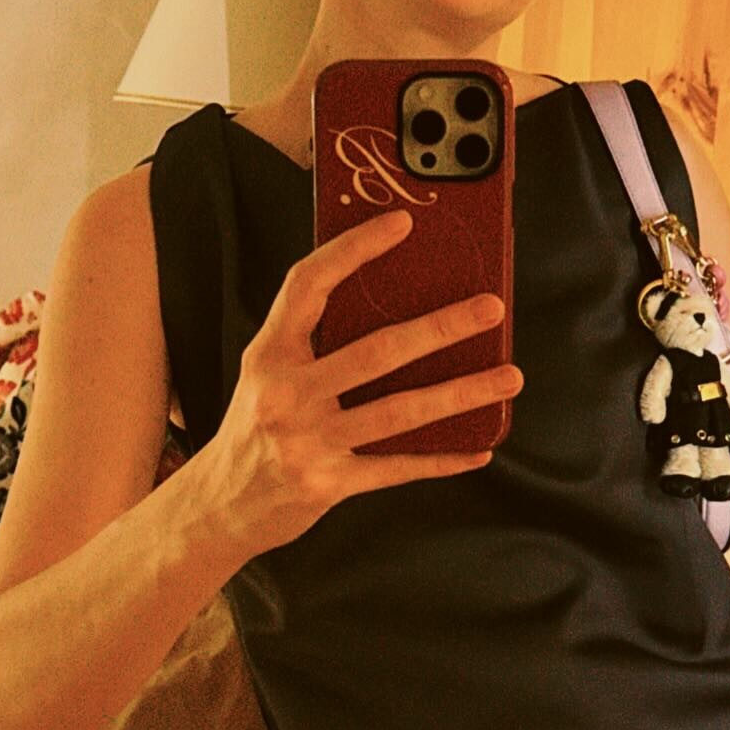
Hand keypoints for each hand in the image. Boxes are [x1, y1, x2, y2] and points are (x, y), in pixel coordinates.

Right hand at [188, 208, 521, 561]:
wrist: (221, 505)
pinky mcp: (329, 484)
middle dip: (441, 327)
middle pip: (376, 351)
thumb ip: (314, 339)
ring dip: (463, 393)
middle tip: (490, 309)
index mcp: (269, 353)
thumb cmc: (256, 426)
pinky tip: (480, 446)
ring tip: (508, 376)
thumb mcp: (267, 372)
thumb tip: (396, 301)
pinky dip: (443, 457)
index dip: (354, 249)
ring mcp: (308, 442)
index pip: (309, 285)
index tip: (402, 224)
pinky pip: (398, 466)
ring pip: (401, 411)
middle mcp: (286, 394)